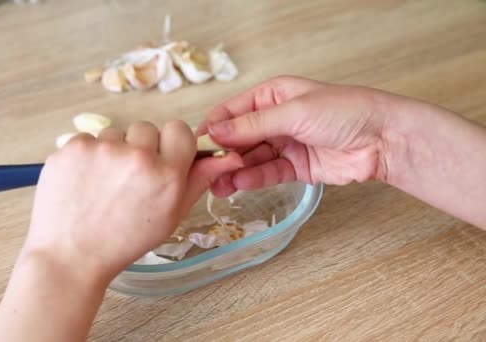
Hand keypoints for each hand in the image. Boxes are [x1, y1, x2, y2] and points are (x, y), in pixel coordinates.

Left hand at [24, 120, 242, 280]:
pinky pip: (87, 139)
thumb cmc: (124, 241)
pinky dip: (86, 157)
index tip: (160, 161)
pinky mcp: (72, 148)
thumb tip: (228, 157)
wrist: (71, 256)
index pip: (179, 129)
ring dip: (113, 152)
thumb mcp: (171, 216)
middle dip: (140, 148)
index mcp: (167, 174)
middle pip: (146, 128)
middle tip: (128, 179)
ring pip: (115, 134)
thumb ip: (198, 181)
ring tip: (103, 184)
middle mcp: (137, 156)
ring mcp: (102, 149)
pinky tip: (84, 182)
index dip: (170, 145)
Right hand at [198, 76, 411, 196]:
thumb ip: (253, 124)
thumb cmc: (345, 111)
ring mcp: (285, 144)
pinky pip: (268, 173)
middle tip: (204, 171)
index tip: (196, 146)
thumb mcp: (293, 112)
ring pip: (251, 159)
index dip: (213, 128)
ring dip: (233, 171)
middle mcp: (275, 119)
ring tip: (215, 186)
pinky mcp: (296, 167)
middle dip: (221, 154)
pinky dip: (253, 179)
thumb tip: (215, 130)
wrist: (384, 139)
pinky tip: (238, 185)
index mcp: (272, 95)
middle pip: (239, 138)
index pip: (232, 112)